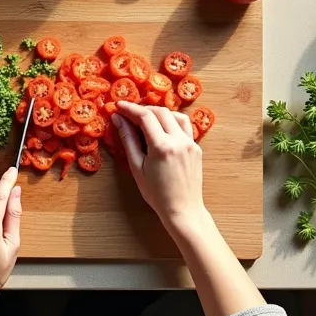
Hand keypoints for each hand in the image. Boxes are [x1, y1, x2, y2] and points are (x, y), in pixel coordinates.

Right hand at [113, 102, 206, 230]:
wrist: (183, 210)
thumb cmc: (156, 194)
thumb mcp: (137, 168)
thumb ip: (128, 140)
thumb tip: (118, 119)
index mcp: (162, 146)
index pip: (145, 116)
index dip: (130, 108)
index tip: (118, 106)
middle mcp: (179, 140)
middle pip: (160, 111)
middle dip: (143, 108)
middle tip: (129, 113)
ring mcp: (190, 143)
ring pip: (176, 115)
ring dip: (160, 113)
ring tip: (146, 119)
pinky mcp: (196, 148)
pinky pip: (184, 127)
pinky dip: (172, 122)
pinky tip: (163, 130)